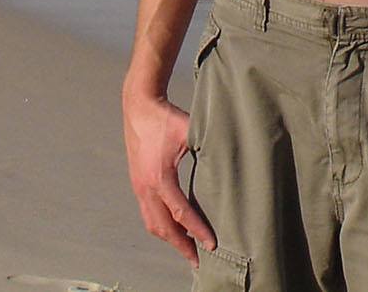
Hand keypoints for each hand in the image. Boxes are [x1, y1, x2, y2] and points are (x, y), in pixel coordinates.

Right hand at [122, 88, 214, 263]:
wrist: (138, 106)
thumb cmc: (166, 117)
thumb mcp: (190, 130)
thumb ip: (207, 146)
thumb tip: (230, 160)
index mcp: (160, 177)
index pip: (181, 213)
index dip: (197, 230)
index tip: (212, 245)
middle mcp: (146, 187)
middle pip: (164, 227)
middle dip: (182, 246)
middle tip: (199, 261)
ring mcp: (139, 187)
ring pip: (153, 224)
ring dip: (169, 239)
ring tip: (187, 249)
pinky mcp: (137, 183)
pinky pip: (147, 213)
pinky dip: (160, 226)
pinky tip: (173, 229)